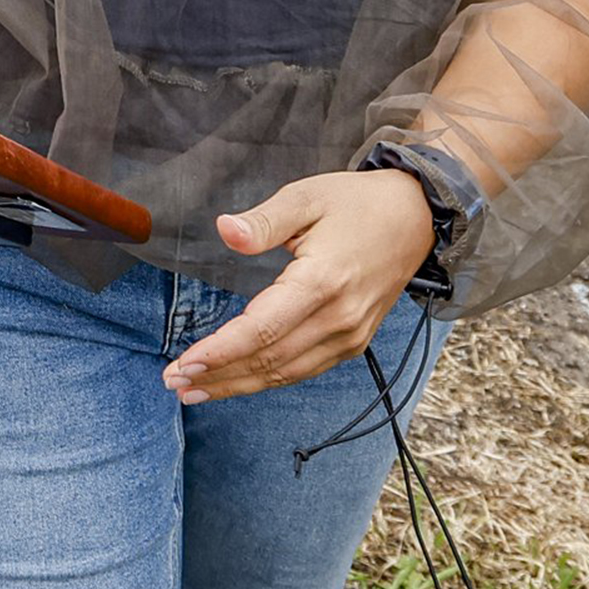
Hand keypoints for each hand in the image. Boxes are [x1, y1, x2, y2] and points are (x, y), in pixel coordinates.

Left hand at [162, 170, 434, 404]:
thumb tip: (224, 229)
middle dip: (219, 375)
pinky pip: (305, 369)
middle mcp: (339, 318)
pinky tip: (238, 381)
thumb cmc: (355, 203)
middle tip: (174, 383)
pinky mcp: (354, 341)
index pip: (262, 329)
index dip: (220, 351)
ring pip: (286, 372)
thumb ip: (262, 220)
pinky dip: (269, 380)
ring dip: (239, 385)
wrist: (414, 217)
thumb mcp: (305, 197)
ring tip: (195, 390)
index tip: (184, 364)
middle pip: (270, 359)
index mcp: (322, 282)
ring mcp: (350, 334)